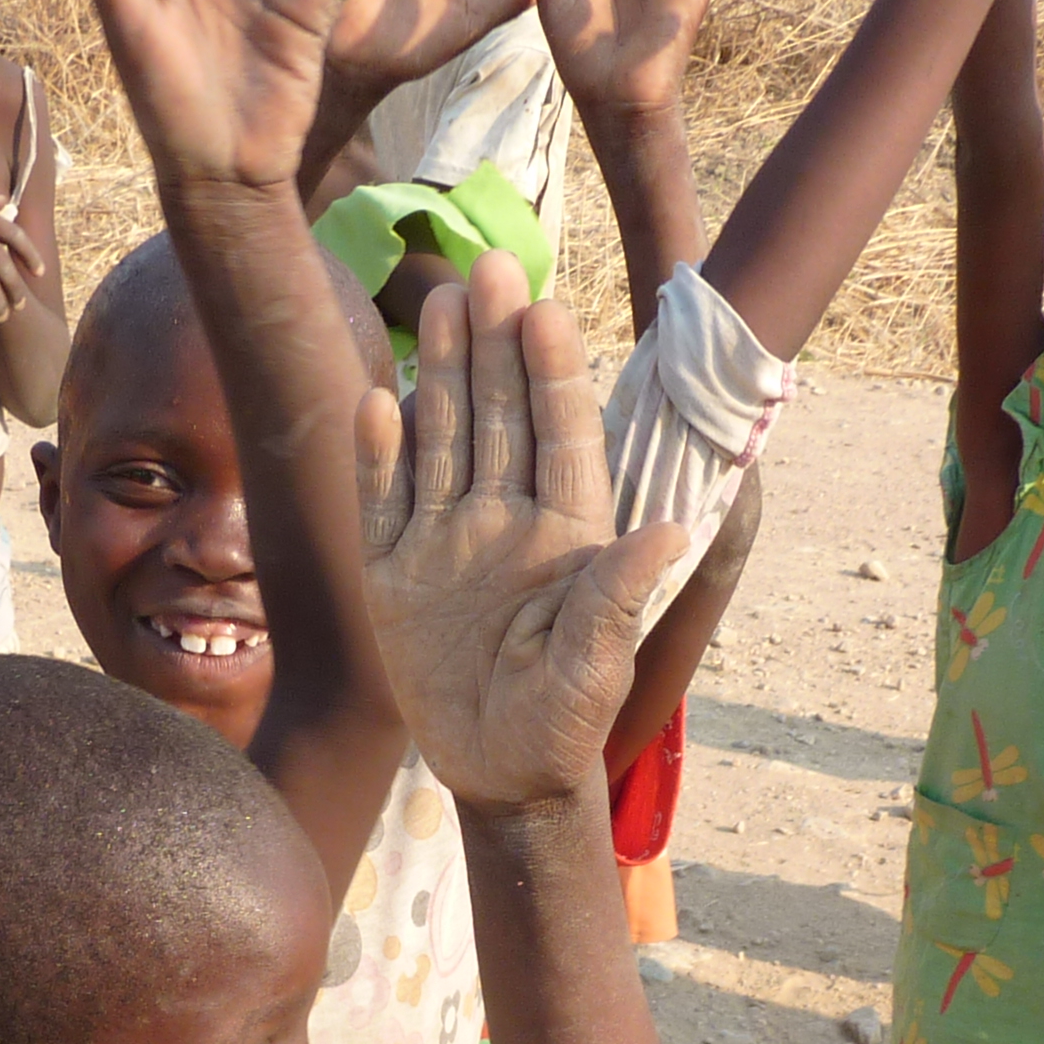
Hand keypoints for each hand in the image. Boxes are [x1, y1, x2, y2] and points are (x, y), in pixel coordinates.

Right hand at [359, 254, 684, 808]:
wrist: (499, 775)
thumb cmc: (563, 724)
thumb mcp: (596, 668)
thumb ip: (618, 597)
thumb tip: (668, 535)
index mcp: (566, 535)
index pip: (561, 438)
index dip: (554, 376)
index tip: (549, 312)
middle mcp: (506, 523)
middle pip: (499, 419)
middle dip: (495, 345)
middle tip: (490, 269)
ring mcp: (447, 543)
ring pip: (443, 441)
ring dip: (441, 376)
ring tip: (441, 306)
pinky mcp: (395, 575)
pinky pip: (384, 503)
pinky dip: (378, 457)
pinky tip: (375, 402)